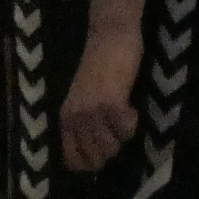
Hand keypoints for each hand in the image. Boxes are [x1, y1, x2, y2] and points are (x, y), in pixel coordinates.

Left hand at [60, 31, 141, 174]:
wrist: (110, 36)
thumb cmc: (99, 66)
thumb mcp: (82, 97)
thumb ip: (84, 121)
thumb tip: (97, 151)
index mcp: (66, 117)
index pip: (72, 160)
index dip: (90, 162)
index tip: (103, 148)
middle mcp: (76, 117)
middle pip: (96, 159)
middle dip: (111, 148)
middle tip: (116, 128)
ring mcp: (93, 111)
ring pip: (112, 148)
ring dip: (122, 136)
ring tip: (122, 116)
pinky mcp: (112, 103)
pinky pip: (127, 131)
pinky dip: (132, 122)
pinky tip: (130, 107)